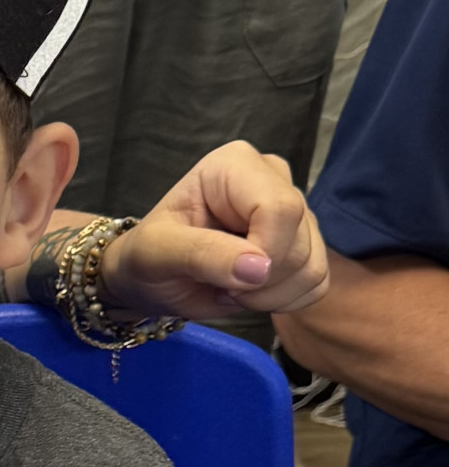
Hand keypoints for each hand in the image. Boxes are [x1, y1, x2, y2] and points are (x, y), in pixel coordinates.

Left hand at [96, 142, 327, 321]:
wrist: (154, 277)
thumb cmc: (149, 255)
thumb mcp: (156, 253)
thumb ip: (201, 254)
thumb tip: (258, 268)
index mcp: (236, 166)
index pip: (279, 208)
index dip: (261, 253)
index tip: (224, 277)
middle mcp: (274, 180)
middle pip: (299, 242)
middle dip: (258, 281)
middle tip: (216, 281)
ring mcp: (296, 212)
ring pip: (312, 268)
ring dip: (267, 294)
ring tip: (228, 285)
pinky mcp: (307, 245)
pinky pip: (317, 284)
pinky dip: (282, 300)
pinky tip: (249, 290)